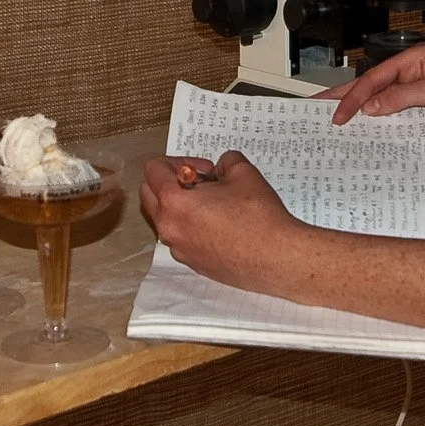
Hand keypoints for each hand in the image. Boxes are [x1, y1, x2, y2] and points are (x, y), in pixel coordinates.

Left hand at [139, 150, 304, 290]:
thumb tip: (220, 168)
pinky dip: (190, 226)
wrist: (276, 258)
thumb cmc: (258, 215)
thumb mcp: (242, 172)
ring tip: (212, 203)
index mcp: (173, 202)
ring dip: (178, 205)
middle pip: (148, 194)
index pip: (153, 170)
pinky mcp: (193, 264)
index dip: (177, 161)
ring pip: (163, 219)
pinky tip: (220, 225)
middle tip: (200, 182)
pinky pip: (180, 238)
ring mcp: (179, 249)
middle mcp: (169, 228)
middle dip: (169, 182)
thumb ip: (225, 162)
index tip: (202, 169)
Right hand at [317, 43, 424, 141]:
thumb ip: (403, 97)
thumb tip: (371, 107)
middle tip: (321, 109)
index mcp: (416, 59)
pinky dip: (385, 123)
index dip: (354, 96)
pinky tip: (372, 133)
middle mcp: (416, 72)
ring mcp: (422, 90)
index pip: (376, 77)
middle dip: (348, 98)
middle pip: (375, 85)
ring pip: (385, 101)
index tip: (337, 114)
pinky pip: (400, 114)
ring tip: (339, 122)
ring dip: (364, 112)